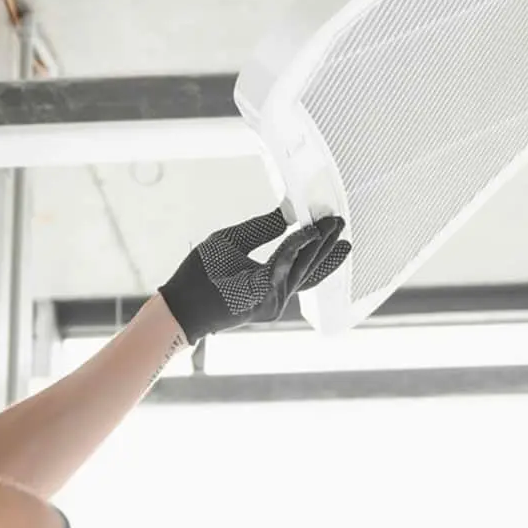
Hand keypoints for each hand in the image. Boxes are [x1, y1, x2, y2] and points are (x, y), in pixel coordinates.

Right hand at [158, 207, 350, 343]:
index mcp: (259, 284)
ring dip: (323, 259)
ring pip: (306, 278)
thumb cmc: (197, 276)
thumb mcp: (224, 242)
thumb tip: (287, 214)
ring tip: (343, 243)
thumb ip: (259, 228)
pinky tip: (321, 260)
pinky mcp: (271, 307)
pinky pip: (296, 285)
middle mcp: (273, 299)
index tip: (319, 222)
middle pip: (306, 267)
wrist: (184, 314)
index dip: (305, 237)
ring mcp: (274, 306)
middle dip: (324, 244)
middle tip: (338, 222)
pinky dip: (309, 270)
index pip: (289, 256)